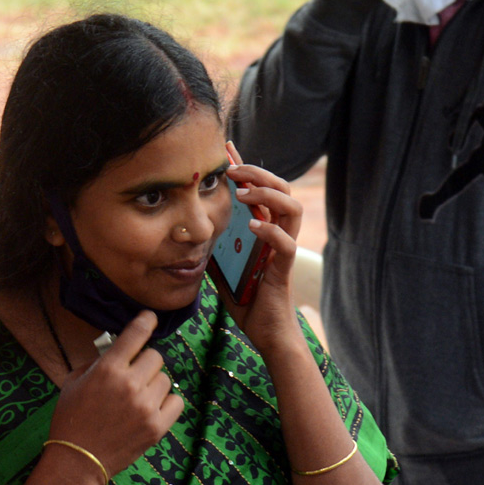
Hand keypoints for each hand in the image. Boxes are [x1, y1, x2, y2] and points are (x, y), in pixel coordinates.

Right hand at [47, 311, 182, 484]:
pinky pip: (176, 401)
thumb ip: (97, 362)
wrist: (78, 460)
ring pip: (165, 379)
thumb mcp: (73, 383)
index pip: (136, 334)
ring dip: (153, 385)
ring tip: (137, 399)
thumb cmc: (71, 419)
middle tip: (132, 377)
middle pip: (155, 357)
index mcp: (107, 369)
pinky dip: (166, 403)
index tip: (151, 318)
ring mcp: (146, 406)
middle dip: (144, 364)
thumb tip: (117, 349)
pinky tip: (150, 409)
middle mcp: (130, 384)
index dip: (146, 321)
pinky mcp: (157, 426)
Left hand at [216, 144, 305, 358]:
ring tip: (244, 194)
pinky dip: (269, 231)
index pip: (261, 191)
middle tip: (234, 169)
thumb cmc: (249, 302)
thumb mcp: (221, 269)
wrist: (265, 334)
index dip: (248, 169)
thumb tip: (191, 235)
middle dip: (259, 174)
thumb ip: (213, 250)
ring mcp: (283, 251)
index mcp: (265, 231)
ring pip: (292, 209)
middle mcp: (278, 235)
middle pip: (283, 190)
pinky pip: (285, 244)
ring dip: (268, 195)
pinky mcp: (282, 270)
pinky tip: (253, 226)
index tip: (227, 150)